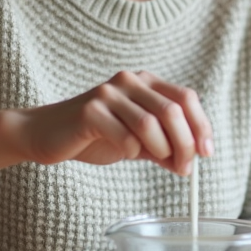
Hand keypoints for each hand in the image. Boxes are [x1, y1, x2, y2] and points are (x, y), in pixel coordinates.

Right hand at [0, 70, 212, 180]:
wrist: (44, 135)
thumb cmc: (92, 136)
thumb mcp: (135, 141)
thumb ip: (162, 148)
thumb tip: (190, 164)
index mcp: (144, 82)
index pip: (186, 98)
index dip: (201, 126)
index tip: (206, 153)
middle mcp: (128, 81)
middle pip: (172, 111)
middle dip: (185, 144)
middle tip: (185, 169)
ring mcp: (108, 93)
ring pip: (151, 123)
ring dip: (162, 149)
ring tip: (159, 163)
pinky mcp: (89, 111)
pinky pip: (124, 136)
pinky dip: (131, 151)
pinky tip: (124, 154)